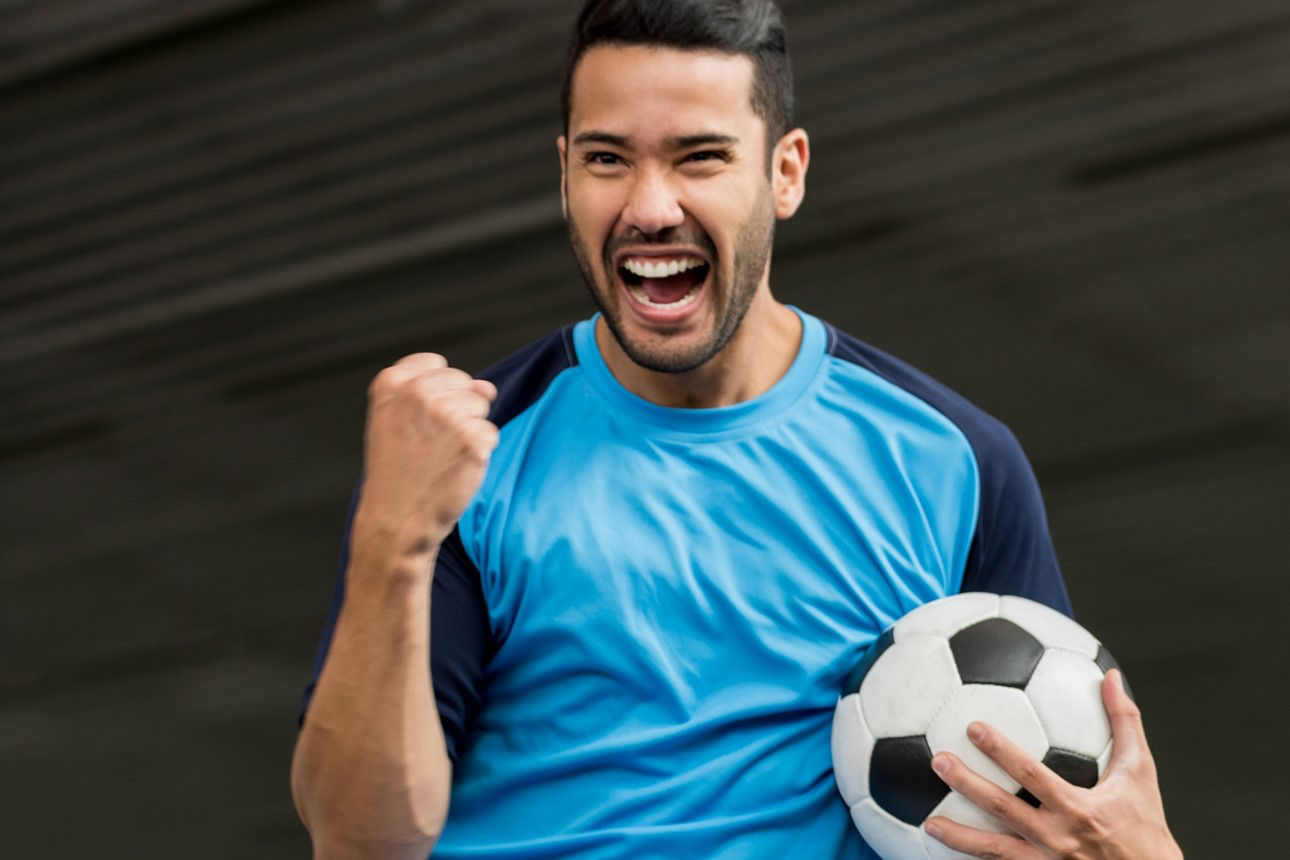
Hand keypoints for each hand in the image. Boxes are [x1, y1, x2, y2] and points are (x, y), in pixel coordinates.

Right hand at [353, 353, 498, 559]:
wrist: (396, 520)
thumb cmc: (399, 472)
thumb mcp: (397, 421)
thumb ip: (436, 391)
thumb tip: (487, 386)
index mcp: (392, 383)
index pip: (436, 364)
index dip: (436, 393)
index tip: (419, 423)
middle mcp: (418, 393)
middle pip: (463, 383)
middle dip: (456, 410)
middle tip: (430, 446)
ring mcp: (446, 414)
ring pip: (481, 406)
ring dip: (470, 432)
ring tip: (441, 457)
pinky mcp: (471, 438)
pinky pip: (491, 433)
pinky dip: (480, 453)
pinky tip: (455, 468)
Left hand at [924, 670, 1181, 858]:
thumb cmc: (1144, 824)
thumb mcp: (1139, 772)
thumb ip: (1123, 723)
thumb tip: (1109, 676)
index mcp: (1079, 810)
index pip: (1032, 775)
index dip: (1001, 751)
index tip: (973, 727)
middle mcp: (1058, 839)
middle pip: (1003, 810)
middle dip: (967, 785)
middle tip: (938, 761)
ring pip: (994, 850)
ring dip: (959, 837)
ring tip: (929, 822)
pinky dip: (976, 859)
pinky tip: (952, 849)